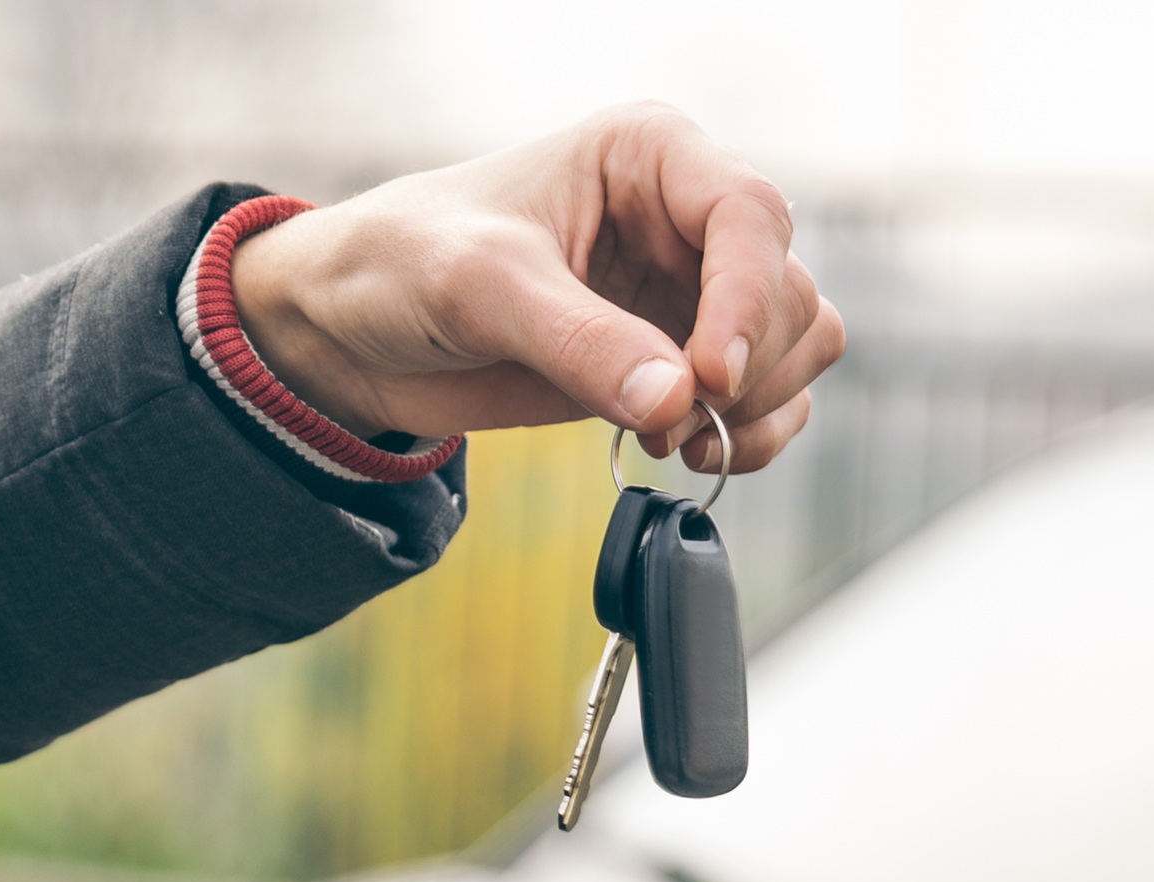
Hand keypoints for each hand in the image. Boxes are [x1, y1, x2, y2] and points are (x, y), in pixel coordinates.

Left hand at [227, 103, 842, 471]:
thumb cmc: (404, 262)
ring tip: (669, 440)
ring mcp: (690, 293)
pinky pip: (767, 400)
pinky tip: (678, 452)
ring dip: (756, 408)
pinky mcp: (678, 361)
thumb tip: (677, 403)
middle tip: (674, 421)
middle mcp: (686, 217)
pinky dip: (747, 438)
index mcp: (650, 156)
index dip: (747, 302)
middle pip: (790, 292)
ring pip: (797, 346)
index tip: (705, 379)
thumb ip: (580, 342)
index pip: (751, 217)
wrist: (356, 329)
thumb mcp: (482, 287)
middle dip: (747, 369)